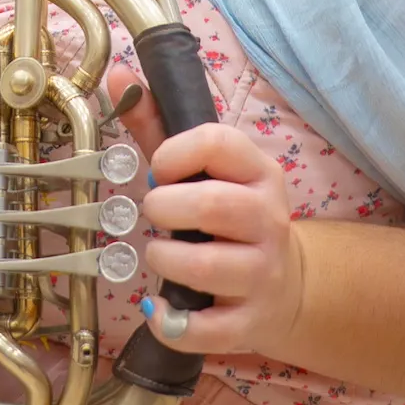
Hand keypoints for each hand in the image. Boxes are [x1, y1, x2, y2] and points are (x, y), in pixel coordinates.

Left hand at [108, 64, 307, 360]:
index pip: (218, 142)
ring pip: (208, 266)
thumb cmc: (228, 217)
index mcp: (258, 172)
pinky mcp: (251, 322)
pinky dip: (171, 321)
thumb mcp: (202, 169)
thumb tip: (118, 75)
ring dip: (165, 258)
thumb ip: (158, 124)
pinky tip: (158, 308)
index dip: (174, 152)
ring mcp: (263, 274)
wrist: (286, 286)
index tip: (160, 167)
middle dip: (165, 207)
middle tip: (155, 212)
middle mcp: (269, 220)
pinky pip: (206, 329)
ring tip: (159, 254)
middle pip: (213, 205)